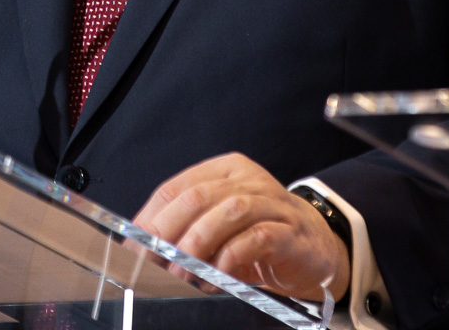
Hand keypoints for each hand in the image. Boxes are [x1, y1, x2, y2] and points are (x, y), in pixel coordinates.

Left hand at [132, 153, 348, 302]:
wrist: (315, 248)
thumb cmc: (259, 236)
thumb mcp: (219, 227)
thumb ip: (187, 230)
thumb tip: (141, 252)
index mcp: (223, 171)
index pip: (175, 189)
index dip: (150, 220)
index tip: (133, 249)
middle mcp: (247, 180)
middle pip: (198, 197)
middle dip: (169, 233)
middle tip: (153, 265)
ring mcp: (272, 202)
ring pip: (228, 212)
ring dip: (198, 245)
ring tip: (183, 274)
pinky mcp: (290, 231)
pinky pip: (257, 239)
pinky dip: (231, 260)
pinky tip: (216, 278)